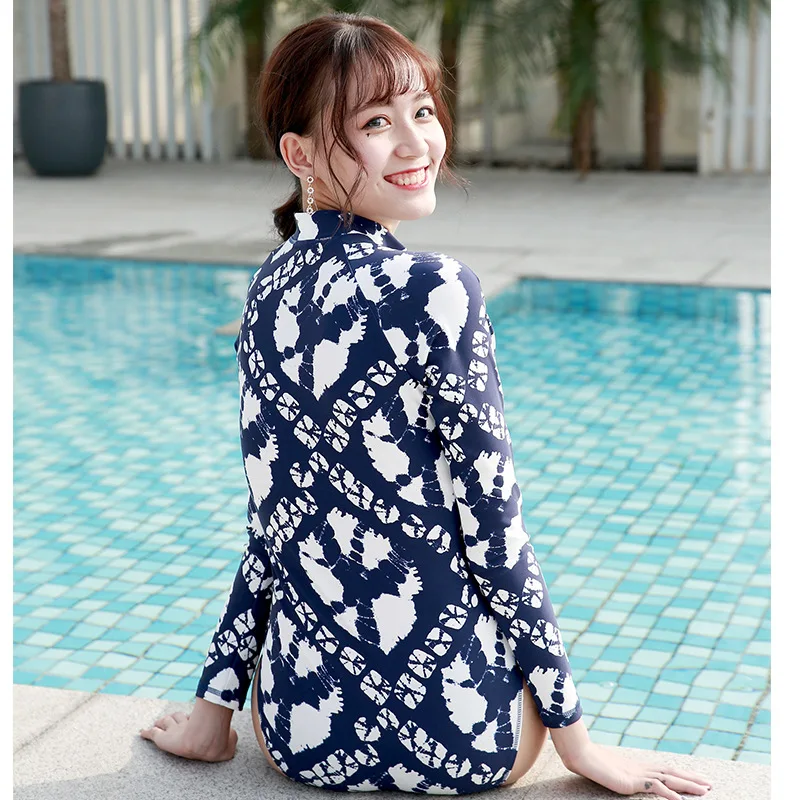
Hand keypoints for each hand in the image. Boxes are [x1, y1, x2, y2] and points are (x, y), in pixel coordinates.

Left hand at [140, 710, 237, 761]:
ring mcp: (174, 730)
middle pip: (178, 717)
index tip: (193, 719)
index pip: (194, 718)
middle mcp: (187, 724)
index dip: (193, 719)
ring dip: (163, 723)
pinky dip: (147, 733)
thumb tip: (231, 735)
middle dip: (177, 718)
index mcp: (201, 723)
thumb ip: (231, 737)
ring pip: (166, 722)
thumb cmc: (219, 739)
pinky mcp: (163, 739)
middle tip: (175, 719)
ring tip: (158, 723)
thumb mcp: (232, 739)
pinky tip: (142, 733)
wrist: (206, 742)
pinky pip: (153, 734)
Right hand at [564, 740, 712, 798]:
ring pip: (669, 779)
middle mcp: (641, 768)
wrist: (580, 754)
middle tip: (709, 783)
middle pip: (672, 772)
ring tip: (705, 790)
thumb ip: (618, 773)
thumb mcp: (609, 769)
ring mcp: (638, 773)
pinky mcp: (632, 781)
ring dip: (688, 785)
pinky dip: (669, 794)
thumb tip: (619, 774)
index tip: (695, 776)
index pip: (665, 769)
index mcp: (638, 766)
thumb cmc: (589, 759)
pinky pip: (655, 787)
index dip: (681, 773)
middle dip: (691, 779)